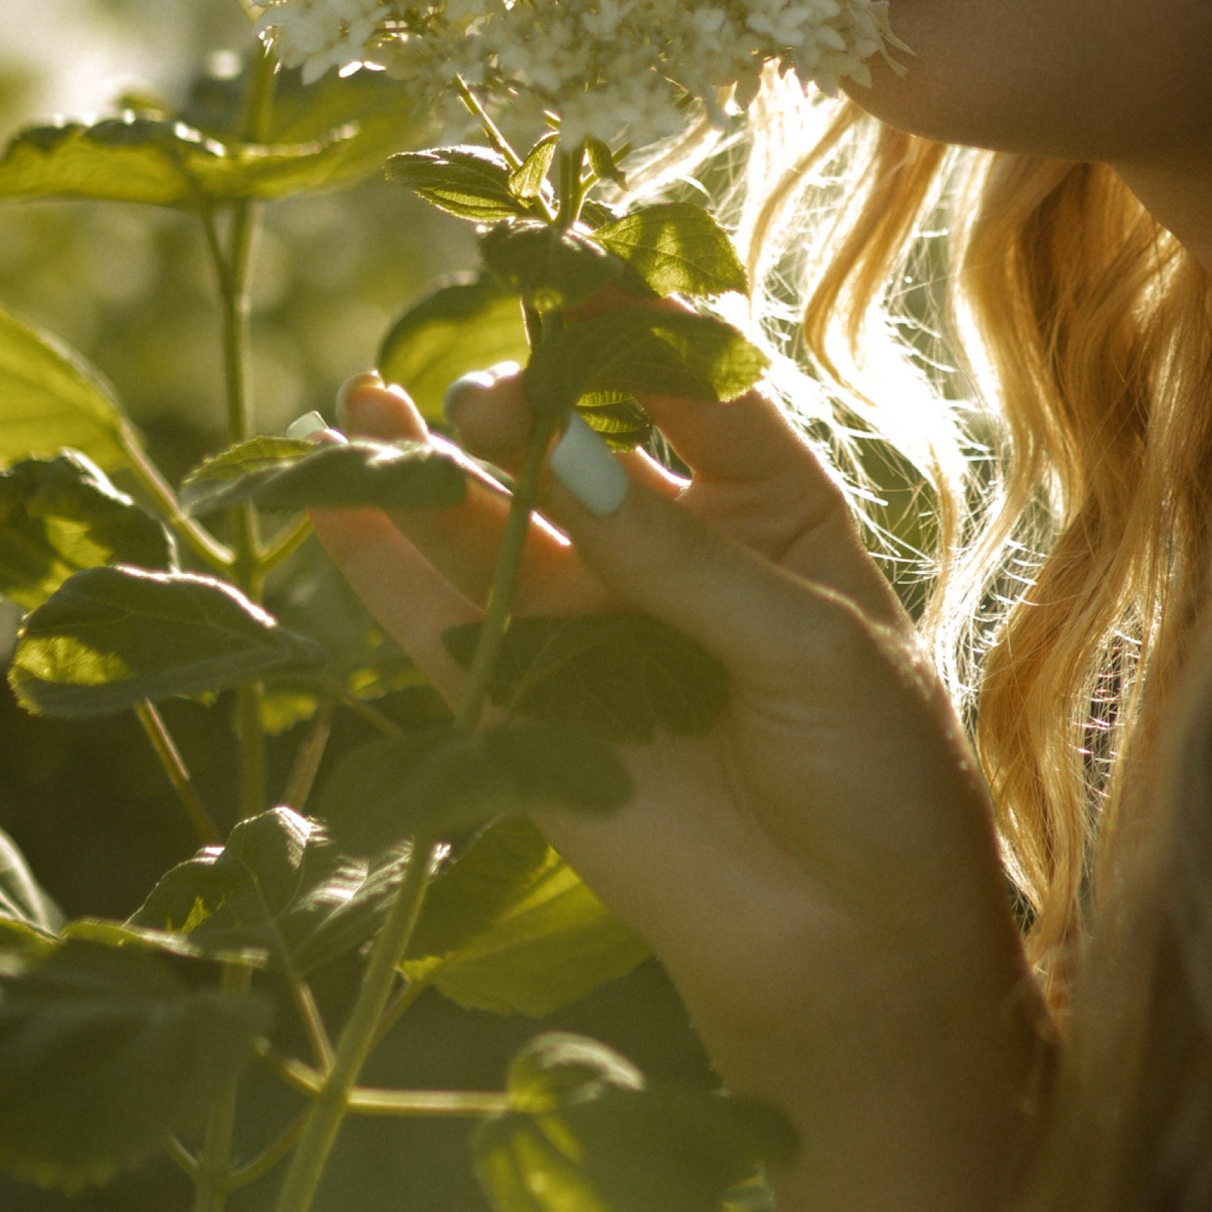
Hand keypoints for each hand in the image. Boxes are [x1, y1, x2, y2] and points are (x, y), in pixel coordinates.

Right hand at [308, 364, 1025, 1098]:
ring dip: (428, 461)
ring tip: (373, 400)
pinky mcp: (525, 710)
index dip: (626, 321)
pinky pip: (437, 620)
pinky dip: (378, 555)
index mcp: (768, 505)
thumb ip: (680, 558)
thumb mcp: (809, 646)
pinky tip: (333, 484)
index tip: (564, 260)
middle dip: (523, 403)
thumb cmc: (878, 779)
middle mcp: (668, 549)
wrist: (856, 951)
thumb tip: (558, 457)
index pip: (687, 383)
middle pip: (572, 440)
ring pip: (488, 520)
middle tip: (493, 400)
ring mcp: (590, 627)